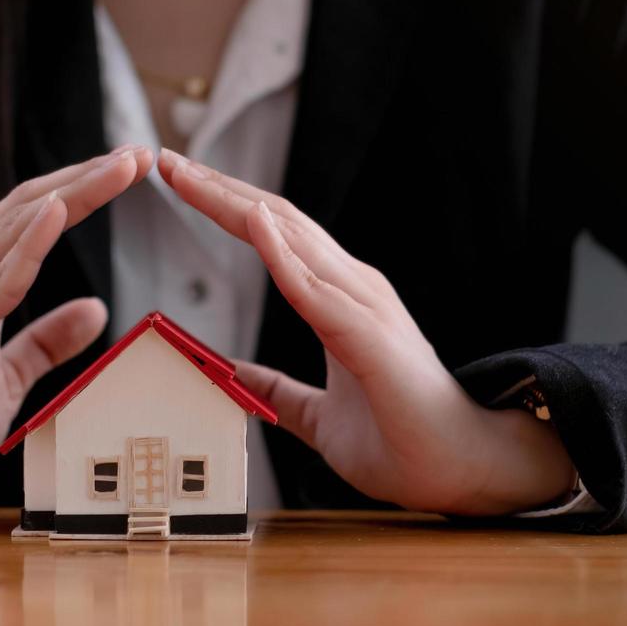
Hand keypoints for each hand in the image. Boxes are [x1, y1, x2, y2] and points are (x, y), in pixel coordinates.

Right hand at [0, 145, 153, 509]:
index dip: (82, 188)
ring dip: (71, 195)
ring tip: (115, 168)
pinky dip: (28, 247)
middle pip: (29, 208)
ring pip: (15, 231)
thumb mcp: (9, 376)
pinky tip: (58, 213)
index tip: (132, 164)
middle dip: (87, 178)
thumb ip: (46, 342)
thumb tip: (96, 309)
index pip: (34, 216)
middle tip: (139, 152)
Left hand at [156, 149, 576, 515]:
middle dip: (217, 188)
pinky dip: (280, 252)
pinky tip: (251, 222)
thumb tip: (230, 376)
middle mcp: (352, 286)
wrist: (460, 466)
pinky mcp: (367, 335)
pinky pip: (314, 287)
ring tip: (190, 176)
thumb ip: (277, 389)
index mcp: (340, 298)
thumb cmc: (401, 438)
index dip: (227, 204)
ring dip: (236, 205)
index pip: (276, 234)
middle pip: (276, 220)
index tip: (180, 181)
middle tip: (166, 158)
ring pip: (290, 238)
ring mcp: (362, 305)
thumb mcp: (317, 414)